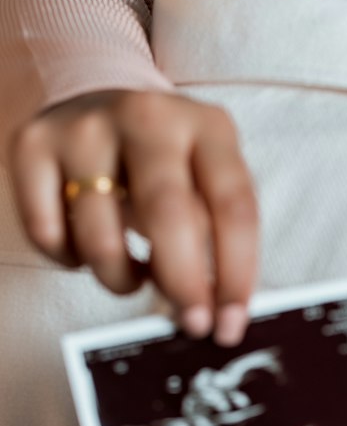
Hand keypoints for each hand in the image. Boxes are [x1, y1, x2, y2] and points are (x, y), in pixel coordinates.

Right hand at [8, 90, 258, 344]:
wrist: (97, 103)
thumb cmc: (164, 161)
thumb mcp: (204, 178)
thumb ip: (216, 235)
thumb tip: (218, 312)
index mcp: (207, 126)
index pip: (233, 206)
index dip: (236, 273)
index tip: (230, 322)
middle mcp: (146, 117)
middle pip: (168, 212)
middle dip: (182, 282)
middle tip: (189, 322)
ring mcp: (85, 129)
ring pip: (100, 234)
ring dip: (120, 278)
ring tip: (131, 279)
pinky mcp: (32, 145)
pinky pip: (47, 232)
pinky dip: (70, 260)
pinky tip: (87, 250)